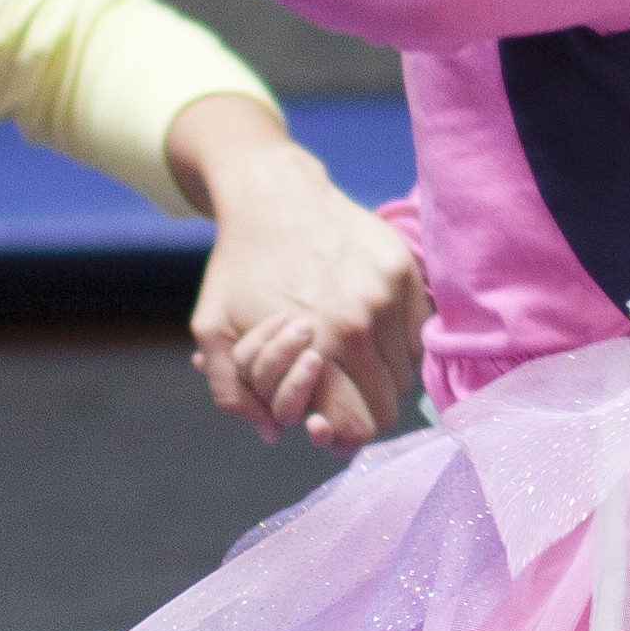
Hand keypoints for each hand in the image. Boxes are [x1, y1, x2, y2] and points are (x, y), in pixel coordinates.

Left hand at [168, 97, 424, 450]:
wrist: (273, 194)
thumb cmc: (239, 266)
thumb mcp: (211, 328)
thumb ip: (232, 391)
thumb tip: (271, 435)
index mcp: (319, 347)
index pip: (358, 425)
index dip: (343, 436)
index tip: (324, 423)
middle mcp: (362, 325)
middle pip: (387, 405)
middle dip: (362, 408)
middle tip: (339, 392)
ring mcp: (389, 295)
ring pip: (406, 370)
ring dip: (381, 374)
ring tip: (349, 353)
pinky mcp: (405, 269)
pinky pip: (418, 332)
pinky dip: (399, 342)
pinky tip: (369, 325)